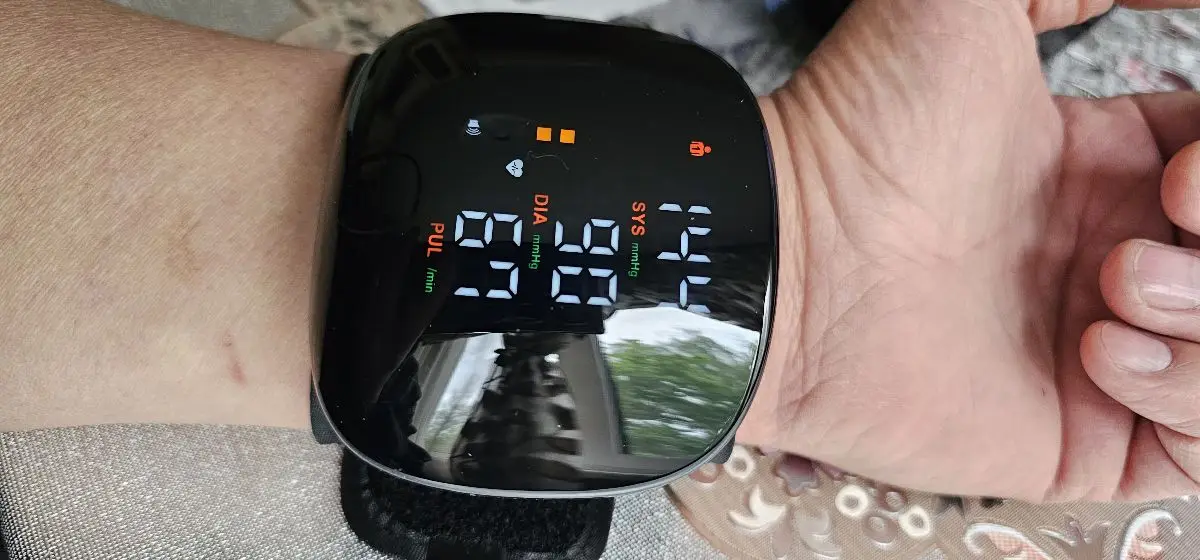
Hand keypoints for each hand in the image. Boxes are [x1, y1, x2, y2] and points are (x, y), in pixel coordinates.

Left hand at [740, 0, 1199, 501]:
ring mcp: (1110, 351)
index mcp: (1110, 165)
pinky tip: (1099, 349)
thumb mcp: (969, 4)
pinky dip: (1189, 395)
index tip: (1191, 153)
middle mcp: (1118, 257)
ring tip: (1116, 282)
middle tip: (1177, 198)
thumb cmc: (862, 131)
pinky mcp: (1082, 437)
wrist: (788, 257)